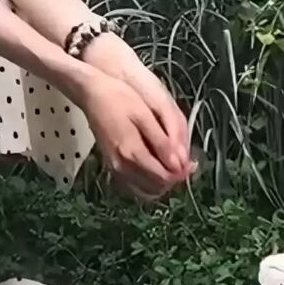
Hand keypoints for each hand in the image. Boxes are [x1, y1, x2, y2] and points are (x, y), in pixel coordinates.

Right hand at [78, 72, 188, 197]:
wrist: (92, 94)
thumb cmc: (120, 99)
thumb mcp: (144, 115)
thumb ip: (162, 142)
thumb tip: (178, 165)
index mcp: (131, 153)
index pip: (163, 177)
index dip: (180, 173)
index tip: (191, 163)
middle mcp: (121, 166)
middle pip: (155, 188)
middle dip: (172, 179)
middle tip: (183, 163)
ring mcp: (114, 167)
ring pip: (144, 190)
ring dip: (160, 182)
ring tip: (170, 164)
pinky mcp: (111, 165)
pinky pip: (133, 185)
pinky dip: (147, 181)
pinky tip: (155, 166)